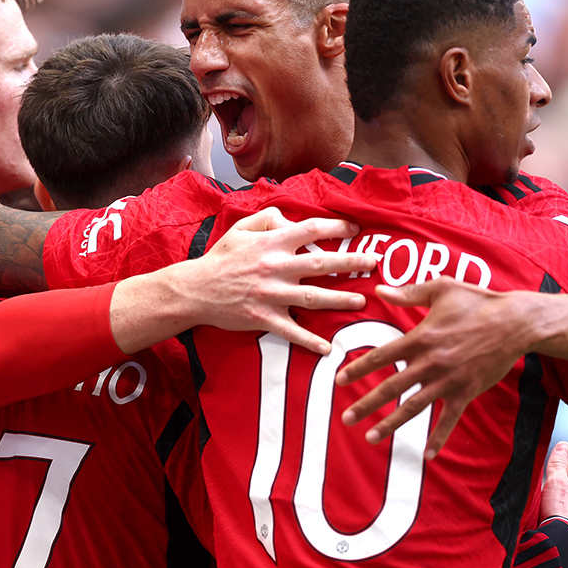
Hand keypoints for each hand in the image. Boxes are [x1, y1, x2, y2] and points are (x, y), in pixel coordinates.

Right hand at [178, 207, 376, 354]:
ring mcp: (271, 294)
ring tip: (362, 301)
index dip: (337, 226)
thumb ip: (268, 219)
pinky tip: (328, 348)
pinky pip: (292, 331)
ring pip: (314, 296)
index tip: (356, 228)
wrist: (194, 290)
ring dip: (340, 299)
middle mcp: (275, 267)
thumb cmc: (220, 259)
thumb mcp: (240, 229)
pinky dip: (310, 341)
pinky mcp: (264, 318)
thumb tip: (291, 220)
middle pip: (322, 262)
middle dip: (351, 261)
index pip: (311, 229)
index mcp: (271, 243)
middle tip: (374, 263)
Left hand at [335, 278, 541, 450]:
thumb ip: (409, 293)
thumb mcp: (442, 289)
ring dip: (390, 423)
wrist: (515, 322)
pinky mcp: (466, 391)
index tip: (339, 379)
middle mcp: (430, 362)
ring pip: (413, 407)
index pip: (381, 356)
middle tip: (346, 418)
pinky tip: (427, 454)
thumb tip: (379, 290)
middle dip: (365, 404)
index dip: (358, 368)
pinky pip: (450, 418)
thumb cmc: (478, 301)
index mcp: (420, 338)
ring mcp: (448, 380)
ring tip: (370, 437)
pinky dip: (439, 437)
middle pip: (391, 386)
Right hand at [540, 442, 567, 567]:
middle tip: (545, 524)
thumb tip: (564, 444)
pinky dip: (567, 557)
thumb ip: (559, 465)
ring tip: (548, 542)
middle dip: (564, 522)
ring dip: (566, 541)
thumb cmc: (559, 515)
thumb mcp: (555, 484)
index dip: (559, 501)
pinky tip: (555, 558)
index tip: (546, 505)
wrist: (563, 549)